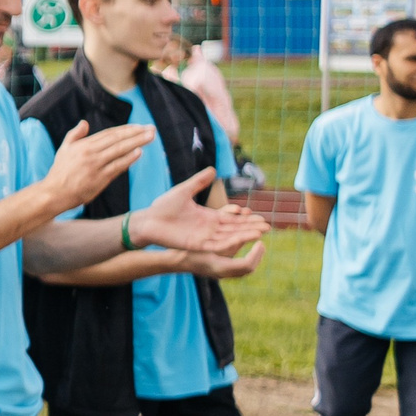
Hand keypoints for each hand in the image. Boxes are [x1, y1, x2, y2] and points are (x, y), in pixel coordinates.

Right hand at [44, 120, 154, 206]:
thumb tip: (84, 122)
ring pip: (120, 150)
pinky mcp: (99, 179)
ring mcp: (95, 166)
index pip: (109, 134)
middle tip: (151, 129)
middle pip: (117, 139)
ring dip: (137, 142)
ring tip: (151, 137)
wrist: (54, 193)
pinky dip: (128, 159)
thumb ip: (74, 134)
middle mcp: (90, 153)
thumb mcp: (64, 149)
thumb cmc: (60, 172)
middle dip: (136, 133)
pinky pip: (117, 166)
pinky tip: (139, 152)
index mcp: (83, 145)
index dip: (126, 129)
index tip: (139, 126)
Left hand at [131, 169, 270, 256]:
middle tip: (268, 226)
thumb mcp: (184, 191)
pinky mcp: (195, 245)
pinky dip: (229, 243)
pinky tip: (241, 239)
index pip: (231, 219)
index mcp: (207, 217)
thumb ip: (199, 181)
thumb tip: (213, 169)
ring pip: (228, 238)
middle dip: (250, 228)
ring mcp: (202, 238)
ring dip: (244, 235)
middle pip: (233, 229)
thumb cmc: (163, 206)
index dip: (245, 218)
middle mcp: (208, 229)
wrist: (147, 220)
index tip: (259, 216)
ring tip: (260, 232)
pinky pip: (216, 245)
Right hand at [182, 238, 264, 279]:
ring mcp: (220, 273)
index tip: (260, 241)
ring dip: (253, 257)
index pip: (246, 265)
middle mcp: (222, 273)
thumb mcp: (206, 241)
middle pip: (247, 269)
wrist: (174, 262)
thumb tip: (245, 236)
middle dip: (257, 255)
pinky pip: (237, 267)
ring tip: (257, 245)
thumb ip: (223, 239)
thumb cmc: (186, 250)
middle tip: (261, 244)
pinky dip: (245, 258)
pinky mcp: (218, 271)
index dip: (256, 254)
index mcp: (219, 268)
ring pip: (244, 269)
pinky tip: (243, 247)